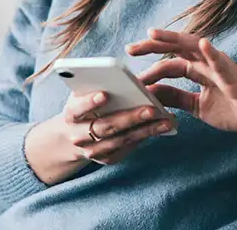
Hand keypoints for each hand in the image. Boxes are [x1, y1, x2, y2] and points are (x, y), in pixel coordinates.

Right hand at [24, 90, 174, 184]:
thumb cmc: (86, 105)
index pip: (78, 108)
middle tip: (151, 109)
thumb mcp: (84, 93)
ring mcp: (92, 150)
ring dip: (145, 130)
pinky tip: (160, 128)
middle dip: (129, 118)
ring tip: (166, 120)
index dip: (89, 102)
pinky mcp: (107, 158)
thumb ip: (96, 85)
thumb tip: (124, 77)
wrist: (76, 133)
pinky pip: (127, 148)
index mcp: (71, 114)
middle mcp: (78, 135)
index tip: (104, 94)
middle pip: (105, 127)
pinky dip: (144, 138)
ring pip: (120, 140)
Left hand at [128, 28, 236, 137]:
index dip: (151, 62)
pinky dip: (213, 53)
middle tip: (130, 47)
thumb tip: (153, 93)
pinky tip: (204, 44)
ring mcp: (222, 68)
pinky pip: (223, 63)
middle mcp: (209, 63)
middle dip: (153, 46)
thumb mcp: (199, 107)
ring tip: (154, 34)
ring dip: (174, 40)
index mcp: (201, 70)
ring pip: (196, 48)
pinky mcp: (235, 78)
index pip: (171, 61)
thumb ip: (178, 98)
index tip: (129, 63)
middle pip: (177, 48)